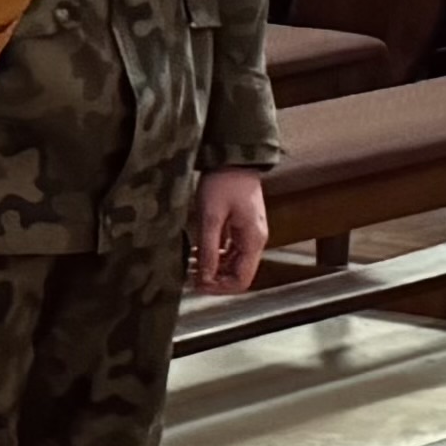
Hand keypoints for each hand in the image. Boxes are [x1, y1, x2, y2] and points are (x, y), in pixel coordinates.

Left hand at [192, 169, 268, 293]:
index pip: (242, 280)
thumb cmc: (224, 182)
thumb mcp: (211, 217)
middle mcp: (256, 241)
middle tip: (190, 275)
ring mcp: (250, 234)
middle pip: (238, 274)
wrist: (233, 157)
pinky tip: (198, 251)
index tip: (197, 284)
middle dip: (214, 278)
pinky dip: (215, 255)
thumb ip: (208, 249)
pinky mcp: (242, 227)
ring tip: (190, 263)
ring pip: (233, 263)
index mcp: (253, 240)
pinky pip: (230, 250)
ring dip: (213, 267)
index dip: (219, 288)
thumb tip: (204, 277)